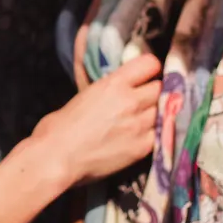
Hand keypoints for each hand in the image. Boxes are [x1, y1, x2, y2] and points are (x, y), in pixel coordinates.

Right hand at [28, 53, 160, 185]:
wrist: (55, 158)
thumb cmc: (57, 128)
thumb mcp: (82, 97)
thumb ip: (105, 92)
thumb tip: (114, 94)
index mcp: (113, 84)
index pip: (150, 64)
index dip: (151, 70)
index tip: (148, 75)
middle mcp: (131, 101)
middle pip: (163, 88)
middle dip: (158, 92)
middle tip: (150, 99)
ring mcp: (140, 125)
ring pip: (167, 110)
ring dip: (161, 112)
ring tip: (151, 118)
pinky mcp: (143, 148)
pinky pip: (163, 134)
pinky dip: (160, 133)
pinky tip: (150, 136)